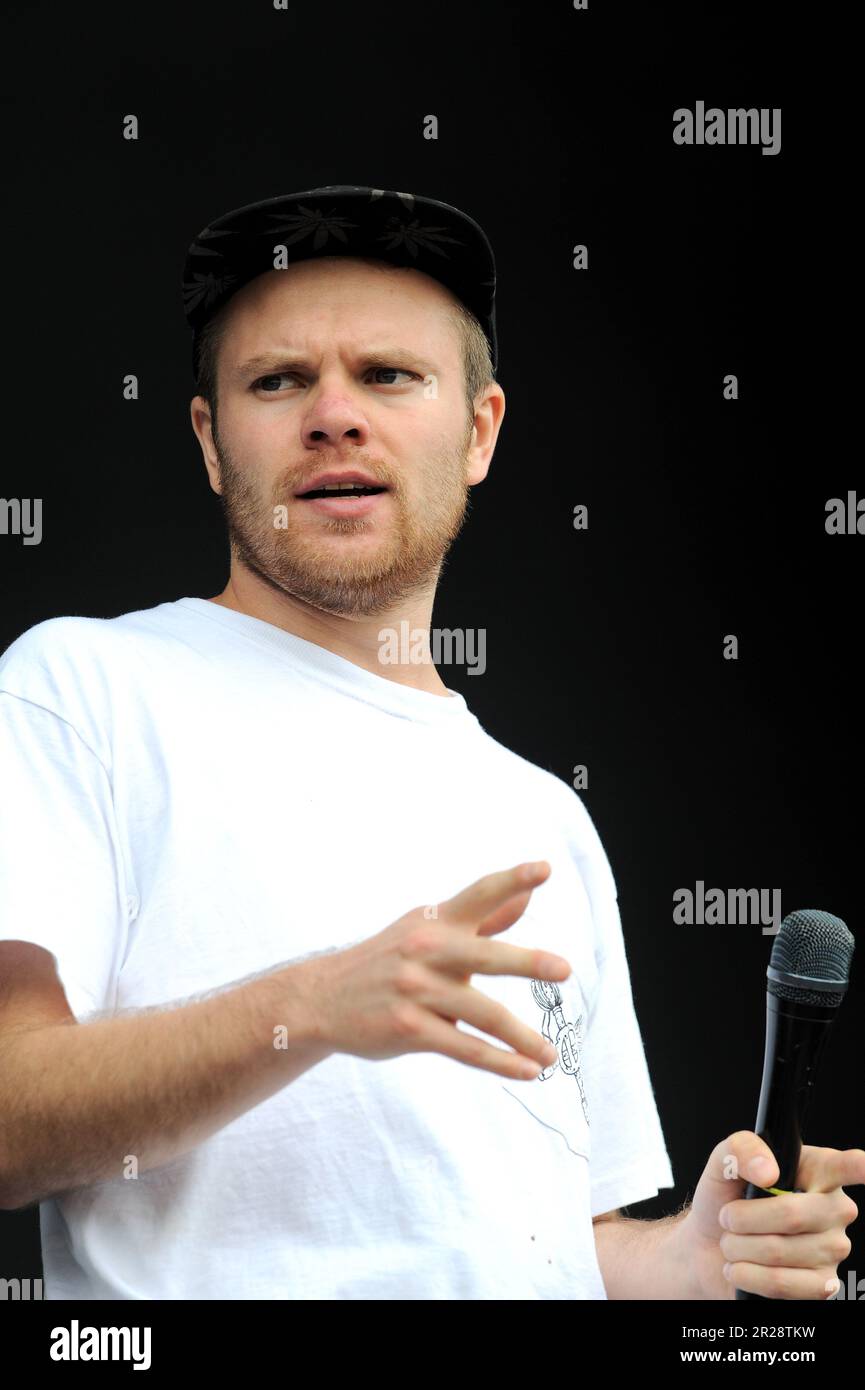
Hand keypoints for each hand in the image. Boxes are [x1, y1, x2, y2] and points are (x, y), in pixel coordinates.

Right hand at [303, 861, 570, 1079]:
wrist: (322, 998)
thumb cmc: (390, 960)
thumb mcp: (428, 929)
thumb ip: (481, 917)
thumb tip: (527, 898)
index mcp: (436, 920)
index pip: (479, 894)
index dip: (513, 880)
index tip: (545, 868)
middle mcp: (426, 949)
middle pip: (485, 955)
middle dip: (526, 962)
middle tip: (565, 968)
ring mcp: (416, 990)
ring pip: (482, 1014)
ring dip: (521, 1037)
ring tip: (550, 1054)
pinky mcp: (409, 1028)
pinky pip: (465, 1048)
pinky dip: (499, 1062)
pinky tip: (527, 1070)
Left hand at [676, 1130, 863, 1298]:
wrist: (710, 1247)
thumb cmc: (725, 1200)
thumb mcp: (724, 1164)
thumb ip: (741, 1149)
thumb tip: (769, 1172)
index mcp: (817, 1171)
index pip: (847, 1166)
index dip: (858, 1165)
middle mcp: (833, 1209)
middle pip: (791, 1214)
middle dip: (743, 1218)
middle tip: (729, 1217)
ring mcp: (833, 1249)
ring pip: (779, 1251)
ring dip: (739, 1248)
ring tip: (733, 1242)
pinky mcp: (823, 1285)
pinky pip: (782, 1283)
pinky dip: (748, 1275)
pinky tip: (740, 1267)